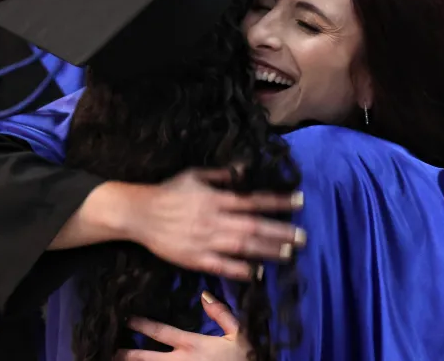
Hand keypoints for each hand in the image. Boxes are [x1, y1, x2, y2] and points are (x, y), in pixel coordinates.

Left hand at [115, 291, 249, 359]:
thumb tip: (205, 294)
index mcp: (194, 345)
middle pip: (145, 358)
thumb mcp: (240, 334)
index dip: (140, 325)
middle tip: (104, 349)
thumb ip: (221, 314)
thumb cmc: (250, 360)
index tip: (124, 317)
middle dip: (124, 354)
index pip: (161, 332)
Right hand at [127, 165, 305, 280]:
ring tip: (290, 254)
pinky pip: (222, 266)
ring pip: (243, 247)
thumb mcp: (194, 175)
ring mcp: (206, 240)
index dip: (278, 201)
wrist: (139, 214)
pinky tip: (257, 273)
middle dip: (281, 231)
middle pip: (254, 226)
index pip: (254, 200)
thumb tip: (244, 169)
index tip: (300, 202)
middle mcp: (215, 219)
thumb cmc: (167, 192)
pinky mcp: (195, 258)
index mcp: (216, 198)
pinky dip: (240, 270)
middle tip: (304, 237)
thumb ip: (221, 174)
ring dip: (268, 251)